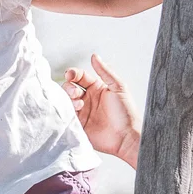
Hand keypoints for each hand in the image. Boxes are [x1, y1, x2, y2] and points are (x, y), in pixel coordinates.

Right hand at [62, 54, 140, 168]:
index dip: (73, 74)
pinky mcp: (78, 125)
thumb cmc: (126, 113)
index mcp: (97, 88)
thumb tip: (94, 56)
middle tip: (75, 93)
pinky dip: (65, 112)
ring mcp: (82, 112)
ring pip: (66, 101)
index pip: (80, 76)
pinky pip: (66, 116)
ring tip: (79, 105)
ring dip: (68, 100)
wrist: (126, 137)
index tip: (70, 74)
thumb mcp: (118, 87)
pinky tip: (72, 112)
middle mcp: (88, 99)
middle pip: (70, 87)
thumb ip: (105, 71)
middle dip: (69, 88)